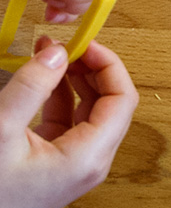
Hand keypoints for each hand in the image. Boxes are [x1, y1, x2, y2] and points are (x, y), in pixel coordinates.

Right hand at [0, 37, 138, 207]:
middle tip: (65, 43)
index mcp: (89, 157)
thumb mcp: (0, 130)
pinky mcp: (55, 166)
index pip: (123, 99)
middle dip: (92, 68)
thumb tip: (57, 51)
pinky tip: (44, 79)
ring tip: (51, 53)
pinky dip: (61, 98)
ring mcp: (74, 166)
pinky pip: (70, 124)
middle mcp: (90, 163)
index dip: (108, 64)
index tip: (83, 41)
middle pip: (112, 104)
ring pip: (91, 113)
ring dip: (76, 80)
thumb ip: (32, 86)